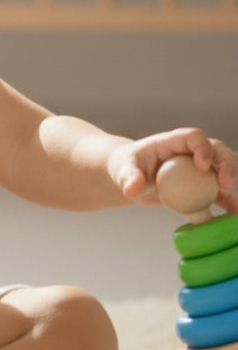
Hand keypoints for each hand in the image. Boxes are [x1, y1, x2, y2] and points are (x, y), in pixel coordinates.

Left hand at [109, 128, 237, 213]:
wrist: (130, 179)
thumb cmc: (126, 167)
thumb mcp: (123, 170)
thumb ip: (129, 177)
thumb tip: (132, 189)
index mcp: (172, 142)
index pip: (194, 137)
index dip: (202, 148)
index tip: (203, 166)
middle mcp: (189, 152)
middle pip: (216, 149)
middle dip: (226, 163)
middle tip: (225, 183)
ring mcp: (197, 169)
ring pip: (222, 169)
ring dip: (231, 180)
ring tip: (233, 200)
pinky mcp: (199, 186)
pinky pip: (217, 193)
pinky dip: (228, 201)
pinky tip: (234, 212)